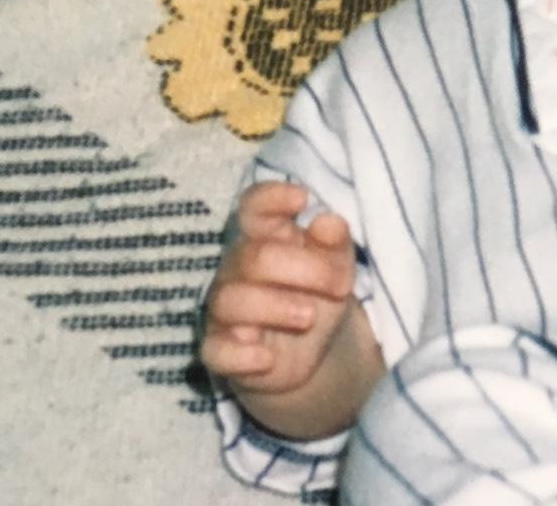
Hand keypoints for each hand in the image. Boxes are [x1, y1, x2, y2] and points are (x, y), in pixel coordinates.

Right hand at [201, 181, 358, 398]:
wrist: (314, 353)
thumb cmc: (318, 293)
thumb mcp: (337, 265)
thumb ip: (334, 242)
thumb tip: (328, 221)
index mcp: (265, 236)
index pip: (253, 206)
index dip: (272, 198)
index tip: (303, 199)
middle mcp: (237, 268)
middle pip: (256, 256)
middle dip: (304, 269)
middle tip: (340, 286)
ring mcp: (224, 310)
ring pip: (231, 300)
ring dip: (275, 307)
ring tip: (309, 318)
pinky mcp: (219, 351)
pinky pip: (216, 351)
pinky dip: (242, 355)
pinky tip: (268, 358)